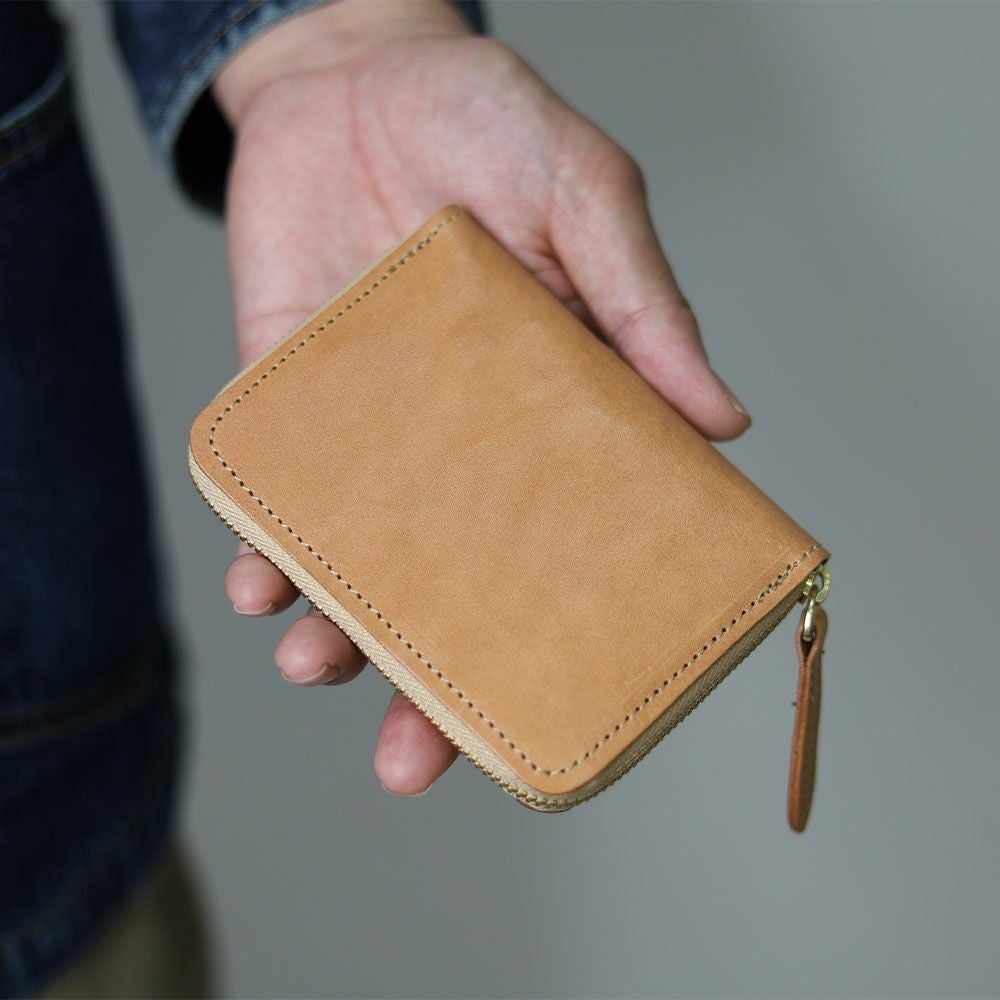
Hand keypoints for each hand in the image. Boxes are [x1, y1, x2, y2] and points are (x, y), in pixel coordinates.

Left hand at [214, 0, 749, 796]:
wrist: (351, 75)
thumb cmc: (485, 121)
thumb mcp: (583, 192)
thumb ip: (643, 301)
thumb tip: (726, 419)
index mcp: (548, 410)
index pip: (562, 543)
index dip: (560, 628)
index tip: (557, 705)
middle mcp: (460, 441)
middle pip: (450, 584)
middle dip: (428, 679)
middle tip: (416, 761)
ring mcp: (372, 429)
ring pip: (357, 560)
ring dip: (335, 630)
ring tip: (320, 667)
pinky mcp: (290, 400)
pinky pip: (275, 496)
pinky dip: (264, 547)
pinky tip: (261, 585)